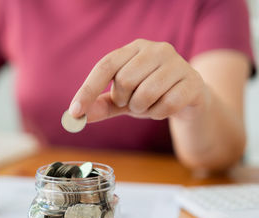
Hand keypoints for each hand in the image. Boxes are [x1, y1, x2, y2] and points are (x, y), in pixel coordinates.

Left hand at [69, 39, 207, 121]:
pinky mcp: (193, 81)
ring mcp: (177, 63)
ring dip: (142, 109)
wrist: (189, 100)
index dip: (88, 90)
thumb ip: (101, 105)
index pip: (105, 66)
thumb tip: (75, 116)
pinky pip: (166, 105)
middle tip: (133, 102)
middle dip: (124, 100)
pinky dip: (159, 114)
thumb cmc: (150, 95)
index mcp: (134, 49)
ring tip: (150, 105)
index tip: (75, 112)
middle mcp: (156, 49)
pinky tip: (165, 108)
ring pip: (146, 94)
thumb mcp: (122, 100)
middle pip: (125, 80)